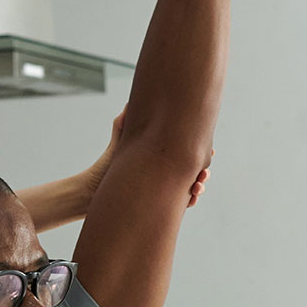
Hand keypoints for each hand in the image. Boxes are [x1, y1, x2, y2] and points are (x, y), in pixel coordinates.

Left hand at [78, 107, 211, 208]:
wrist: (95, 186)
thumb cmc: (109, 161)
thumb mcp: (121, 138)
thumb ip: (125, 122)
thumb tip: (130, 104)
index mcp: (162, 155)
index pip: (186, 152)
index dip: (201, 151)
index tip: (211, 151)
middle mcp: (166, 171)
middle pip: (192, 170)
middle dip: (203, 170)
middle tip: (204, 172)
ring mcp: (164, 187)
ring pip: (189, 187)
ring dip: (199, 187)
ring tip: (197, 187)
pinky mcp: (159, 202)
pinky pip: (180, 203)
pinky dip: (188, 201)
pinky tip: (191, 199)